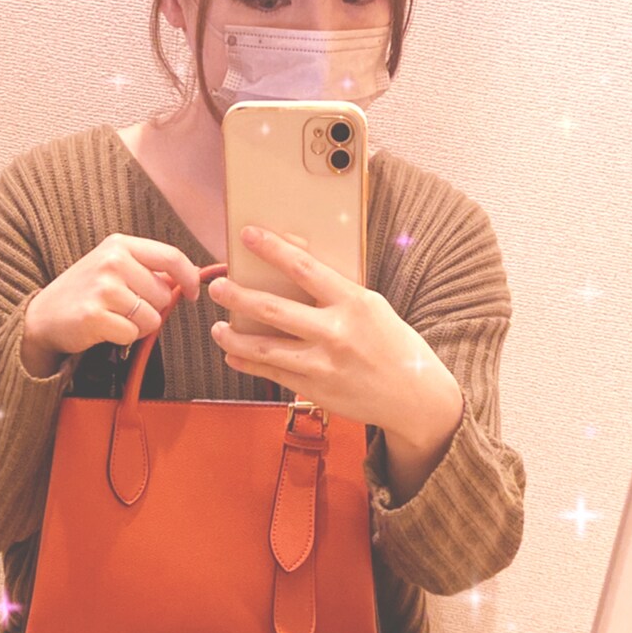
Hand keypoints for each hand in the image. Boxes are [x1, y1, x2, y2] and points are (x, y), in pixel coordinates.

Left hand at [207, 225, 462, 443]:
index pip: (304, 268)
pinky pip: (272, 374)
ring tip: (216, 329)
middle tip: (217, 287)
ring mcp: (323, 364)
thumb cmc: (394, 346)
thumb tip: (295, 273)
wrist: (414, 397)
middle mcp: (336, 332)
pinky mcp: (315, 389)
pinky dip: (248, 364)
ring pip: (265, 348)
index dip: (273, 249)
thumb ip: (336, 294)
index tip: (249, 235)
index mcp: (354, 302)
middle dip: (238, 297)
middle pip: (273, 310)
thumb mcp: (372, 308)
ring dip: (233, 337)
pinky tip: (233, 355)